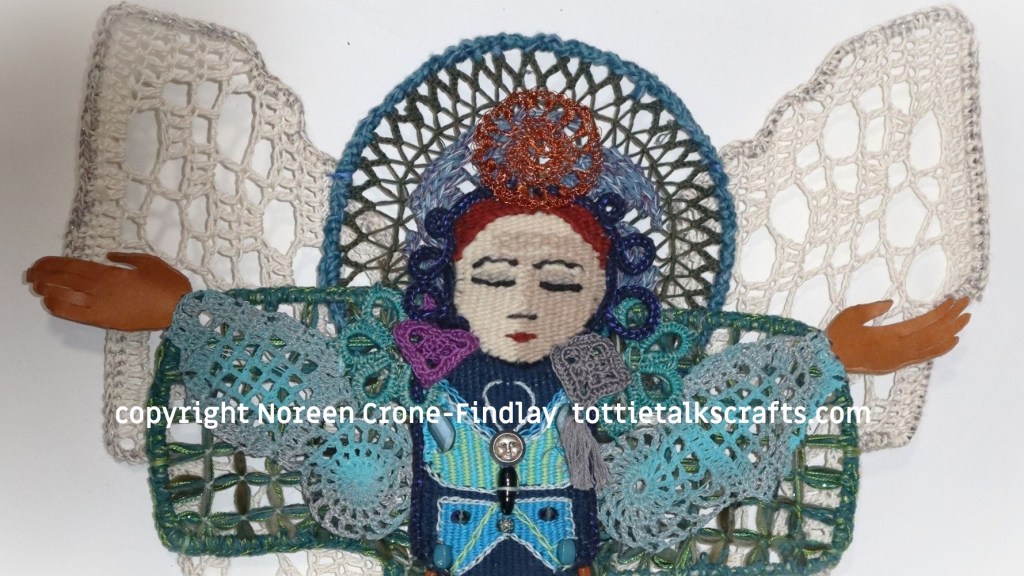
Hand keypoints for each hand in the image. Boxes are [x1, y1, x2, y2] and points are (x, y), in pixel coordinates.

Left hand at [26, 252, 191, 330]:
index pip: (72, 266)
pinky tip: (50, 303)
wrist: (180, 309)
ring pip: (65, 296)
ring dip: (48, 290)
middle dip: (44, 275)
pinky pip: (76, 314)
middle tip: (31, 273)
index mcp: (110, 272)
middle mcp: (101, 288)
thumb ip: (125, 258)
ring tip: (36, 286)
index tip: (40, 262)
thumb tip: (108, 256)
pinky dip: (60, 307)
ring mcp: (101, 305)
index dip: (52, 264)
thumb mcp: (149, 261)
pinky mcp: (105, 320)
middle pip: (64, 279)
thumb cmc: (168, 284)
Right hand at [826, 297, 969, 373]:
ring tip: (964, 321)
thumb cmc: (837, 336)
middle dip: (953, 319)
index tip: (955, 299)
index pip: (926, 323)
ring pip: (933, 347)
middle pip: (935, 335)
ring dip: (950, 333)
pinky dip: (940, 348)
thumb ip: (873, 309)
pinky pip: (925, 356)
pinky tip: (949, 341)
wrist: (827, 361)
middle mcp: (900, 350)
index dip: (943, 312)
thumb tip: (891, 304)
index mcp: (891, 336)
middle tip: (967, 305)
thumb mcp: (852, 315)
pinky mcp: (896, 364)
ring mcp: (899, 359)